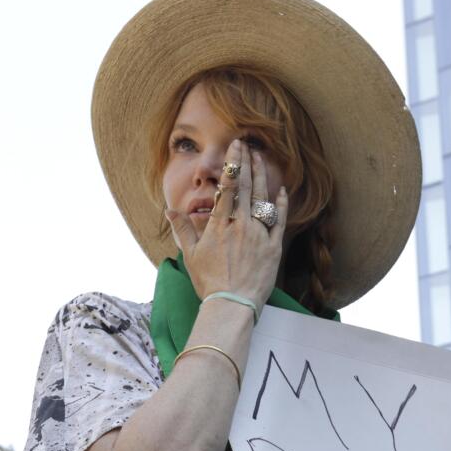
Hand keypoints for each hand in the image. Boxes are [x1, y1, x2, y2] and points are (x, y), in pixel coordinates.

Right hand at [166, 138, 287, 307]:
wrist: (231, 305)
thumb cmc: (209, 282)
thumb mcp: (190, 255)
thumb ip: (183, 229)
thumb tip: (170, 211)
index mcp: (219, 225)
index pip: (227, 187)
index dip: (232, 165)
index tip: (235, 147)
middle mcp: (240, 225)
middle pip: (246, 187)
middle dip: (246, 163)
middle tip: (247, 145)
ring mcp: (258, 235)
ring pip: (262, 199)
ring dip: (262, 176)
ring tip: (261, 158)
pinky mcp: (273, 247)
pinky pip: (278, 220)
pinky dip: (280, 204)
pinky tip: (280, 190)